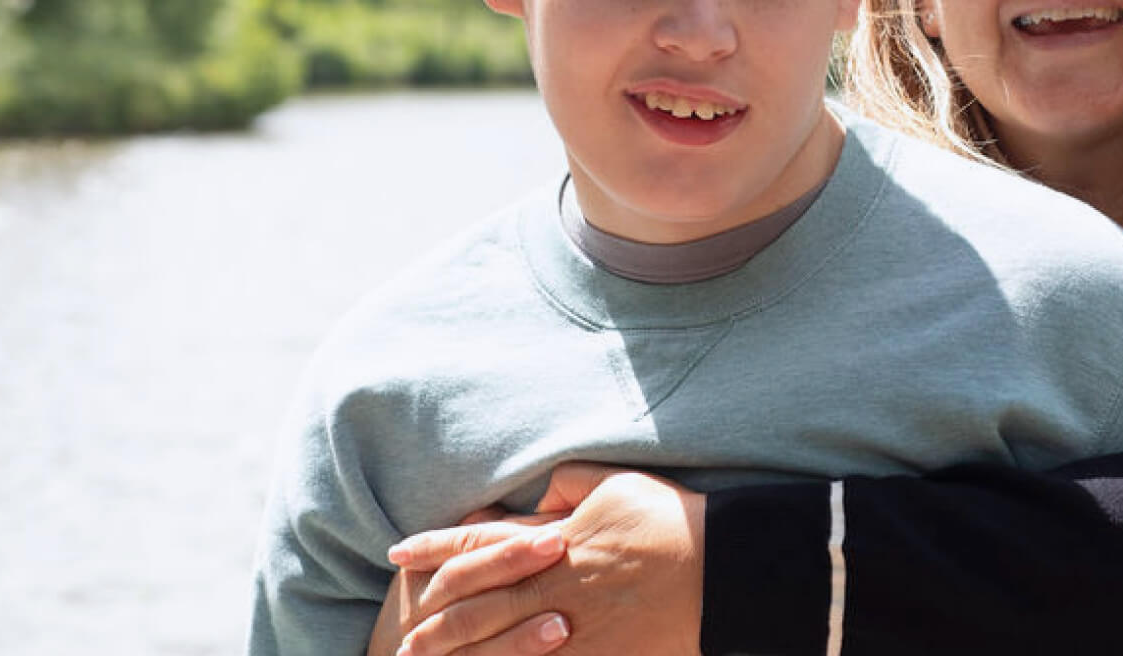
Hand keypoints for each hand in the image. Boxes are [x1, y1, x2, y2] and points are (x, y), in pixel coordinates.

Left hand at [389, 464, 705, 655]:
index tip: (400, 553)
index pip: (478, 542)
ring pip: (498, 648)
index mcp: (552, 541)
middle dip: (433, 622)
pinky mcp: (595, 655)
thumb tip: (538, 499)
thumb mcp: (614, 484)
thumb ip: (566, 487)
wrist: (722, 570)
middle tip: (402, 635)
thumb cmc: (670, 520)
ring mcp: (571, 628)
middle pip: (475, 606)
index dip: (435, 547)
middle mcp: (552, 587)